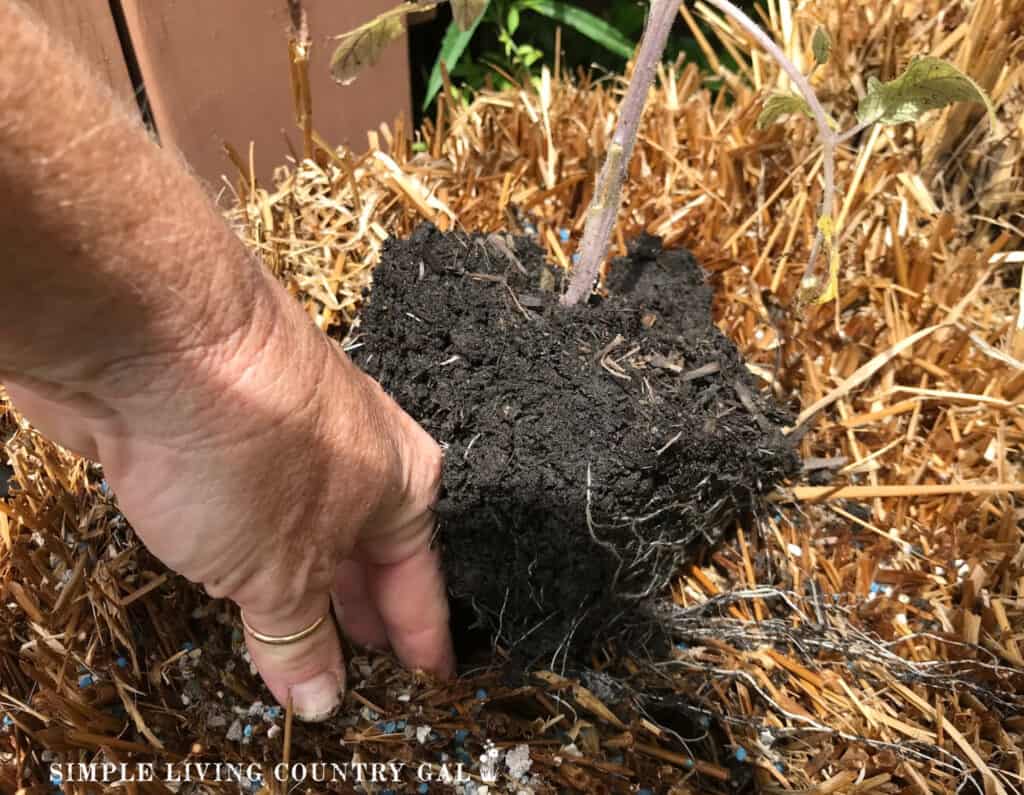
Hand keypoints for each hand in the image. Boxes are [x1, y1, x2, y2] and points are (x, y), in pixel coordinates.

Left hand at [4, 277, 454, 720]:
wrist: (155, 333)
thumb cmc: (252, 445)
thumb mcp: (281, 570)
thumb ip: (299, 638)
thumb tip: (318, 698)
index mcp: (404, 482)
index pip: (421, 582)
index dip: (421, 637)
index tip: (428, 681)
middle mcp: (359, 456)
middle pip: (367, 555)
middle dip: (358, 617)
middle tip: (360, 676)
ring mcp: (292, 439)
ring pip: (308, 531)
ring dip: (299, 589)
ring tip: (296, 646)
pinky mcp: (230, 432)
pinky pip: (256, 513)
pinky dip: (253, 556)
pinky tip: (237, 586)